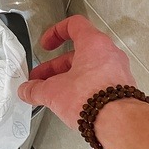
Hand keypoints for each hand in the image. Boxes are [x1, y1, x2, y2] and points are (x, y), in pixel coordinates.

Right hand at [17, 15, 136, 128]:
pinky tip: (71, 102)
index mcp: (94, 44)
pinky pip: (99, 83)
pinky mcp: (121, 89)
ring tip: (53, 93)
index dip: (56, 32)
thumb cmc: (94, 98)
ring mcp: (118, 71)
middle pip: (78, 53)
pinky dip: (83, 88)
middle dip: (56, 66)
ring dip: (69, 78)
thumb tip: (27, 90)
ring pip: (88, 69)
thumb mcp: (53, 92)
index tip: (47, 43)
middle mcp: (109, 54)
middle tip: (42, 78)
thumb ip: (36, 89)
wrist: (119, 122)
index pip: (74, 25)